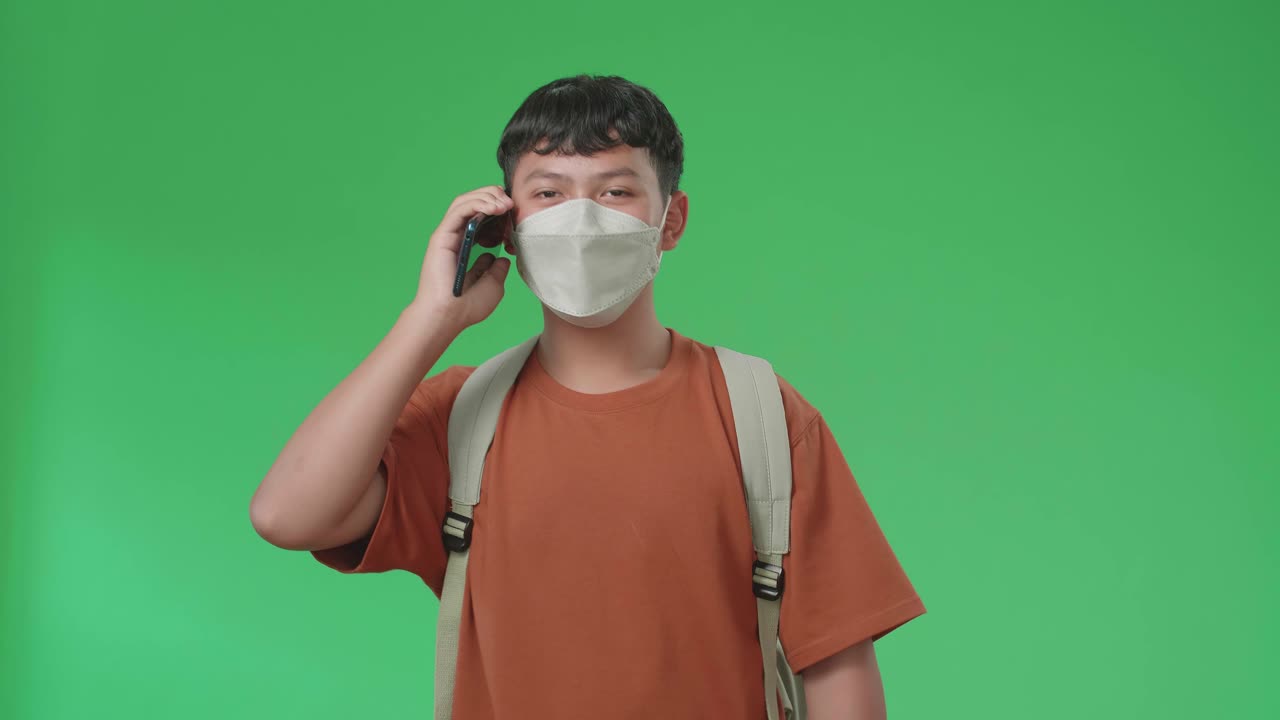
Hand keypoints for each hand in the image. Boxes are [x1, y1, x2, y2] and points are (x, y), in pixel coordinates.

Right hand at [411, 185, 514, 330]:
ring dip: (487, 196)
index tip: (515, 213)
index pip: (481, 217)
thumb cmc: (467, 306)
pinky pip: (459, 210)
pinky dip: (477, 203)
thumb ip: (498, 269)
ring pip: (465, 201)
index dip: (498, 209)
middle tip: (511, 203)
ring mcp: (448, 235)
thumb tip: (503, 258)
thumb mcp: (494, 285)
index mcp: (468, 247)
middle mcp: (456, 238)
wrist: (449, 316)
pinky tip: (493, 208)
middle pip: (473, 204)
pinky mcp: (442, 235)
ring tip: (505, 203)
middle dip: (494, 197)